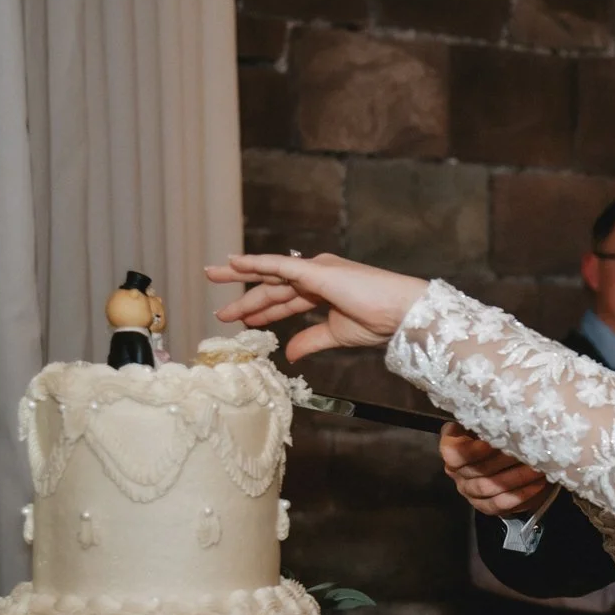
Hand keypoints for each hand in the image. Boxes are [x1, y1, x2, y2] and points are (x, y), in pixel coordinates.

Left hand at [205, 253, 429, 363]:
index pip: (284, 300)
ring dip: (240, 274)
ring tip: (213, 274)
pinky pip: (279, 265)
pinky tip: (234, 262)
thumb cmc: (380, 322)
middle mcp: (317, 275)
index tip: (241, 320)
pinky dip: (255, 263)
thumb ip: (311, 339)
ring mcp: (316, 270)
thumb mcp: (336, 334)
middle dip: (244, 292)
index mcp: (323, 290)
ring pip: (270, 272)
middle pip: (272, 284)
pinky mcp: (316, 270)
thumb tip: (289, 353)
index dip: (262, 311)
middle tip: (218, 299)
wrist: (401, 313)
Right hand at [439, 424, 554, 517]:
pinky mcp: (484, 506)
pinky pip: (500, 504)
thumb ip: (487, 417)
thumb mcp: (488, 420)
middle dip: (505, 462)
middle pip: (478, 471)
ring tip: (537, 468)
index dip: (473, 450)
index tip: (496, 441)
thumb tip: (500, 410)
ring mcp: (469, 491)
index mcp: (452, 448)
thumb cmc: (497, 430)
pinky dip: (520, 495)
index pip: (455, 454)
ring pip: (490, 488)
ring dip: (516, 478)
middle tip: (529, 451)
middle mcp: (457, 473)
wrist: (506, 455)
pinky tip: (538, 485)